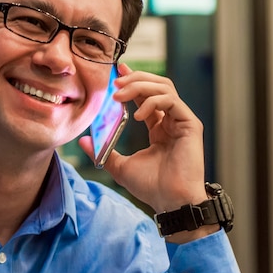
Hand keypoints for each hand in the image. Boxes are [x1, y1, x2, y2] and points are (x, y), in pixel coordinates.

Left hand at [79, 64, 214, 241]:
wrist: (170, 202)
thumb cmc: (151, 186)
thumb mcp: (119, 165)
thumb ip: (102, 151)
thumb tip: (82, 140)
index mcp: (158, 126)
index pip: (146, 94)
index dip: (132, 79)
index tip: (116, 70)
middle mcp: (171, 120)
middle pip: (156, 85)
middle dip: (134, 79)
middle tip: (114, 83)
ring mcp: (181, 121)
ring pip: (164, 87)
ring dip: (140, 86)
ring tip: (120, 96)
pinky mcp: (190, 124)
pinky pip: (171, 101)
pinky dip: (152, 102)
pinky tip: (138, 115)